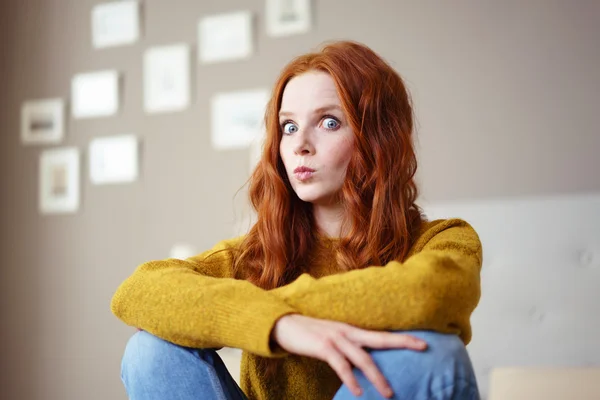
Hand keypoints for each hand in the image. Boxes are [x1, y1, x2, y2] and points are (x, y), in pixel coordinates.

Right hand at [272, 314, 426, 397]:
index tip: (423, 341)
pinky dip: (351, 379)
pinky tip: (358, 391)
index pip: (382, 334)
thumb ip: (348, 349)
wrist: (285, 324)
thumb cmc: (310, 334)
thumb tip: (364, 364)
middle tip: (423, 348)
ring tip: (389, 393)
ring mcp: (336, 339)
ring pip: (363, 358)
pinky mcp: (323, 347)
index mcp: (352, 331)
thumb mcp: (333, 339)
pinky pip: (341, 366)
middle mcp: (348, 333)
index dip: (403, 338)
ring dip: (377, 377)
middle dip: (402, 343)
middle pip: (380, 339)